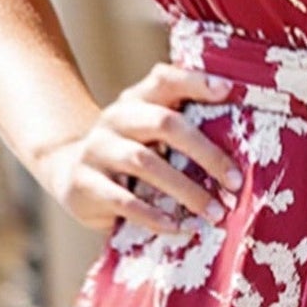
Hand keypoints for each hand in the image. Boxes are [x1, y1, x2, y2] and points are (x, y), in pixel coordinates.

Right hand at [40, 62, 243, 234]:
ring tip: (214, 212)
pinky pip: (123, 200)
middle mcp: (115, 119)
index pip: (164, 80)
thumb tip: (237, 137)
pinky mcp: (84, 184)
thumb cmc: (129, 152)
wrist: (69, 173)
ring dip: (186, 190)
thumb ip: (182, 124)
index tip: (228, 91)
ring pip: (145, 163)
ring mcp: (97, 150)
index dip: (195, 81)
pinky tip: (177, 226)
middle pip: (163, 123)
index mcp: (136, 100)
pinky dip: (153, 215)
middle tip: (234, 181)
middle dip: (205, 152)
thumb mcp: (148, 132)